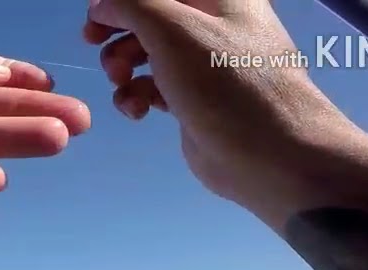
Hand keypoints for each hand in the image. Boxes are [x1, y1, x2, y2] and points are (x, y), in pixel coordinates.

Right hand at [83, 0, 367, 269]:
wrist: (272, 155)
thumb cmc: (227, 84)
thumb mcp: (172, 29)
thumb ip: (131, 4)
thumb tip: (103, 5)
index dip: (122, 1)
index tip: (95, 17)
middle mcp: (214, 23)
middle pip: (150, 14)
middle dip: (119, 30)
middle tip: (95, 44)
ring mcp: (205, 63)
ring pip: (148, 52)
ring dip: (123, 66)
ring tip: (122, 86)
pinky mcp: (196, 100)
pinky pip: (155, 86)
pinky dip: (137, 95)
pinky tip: (136, 112)